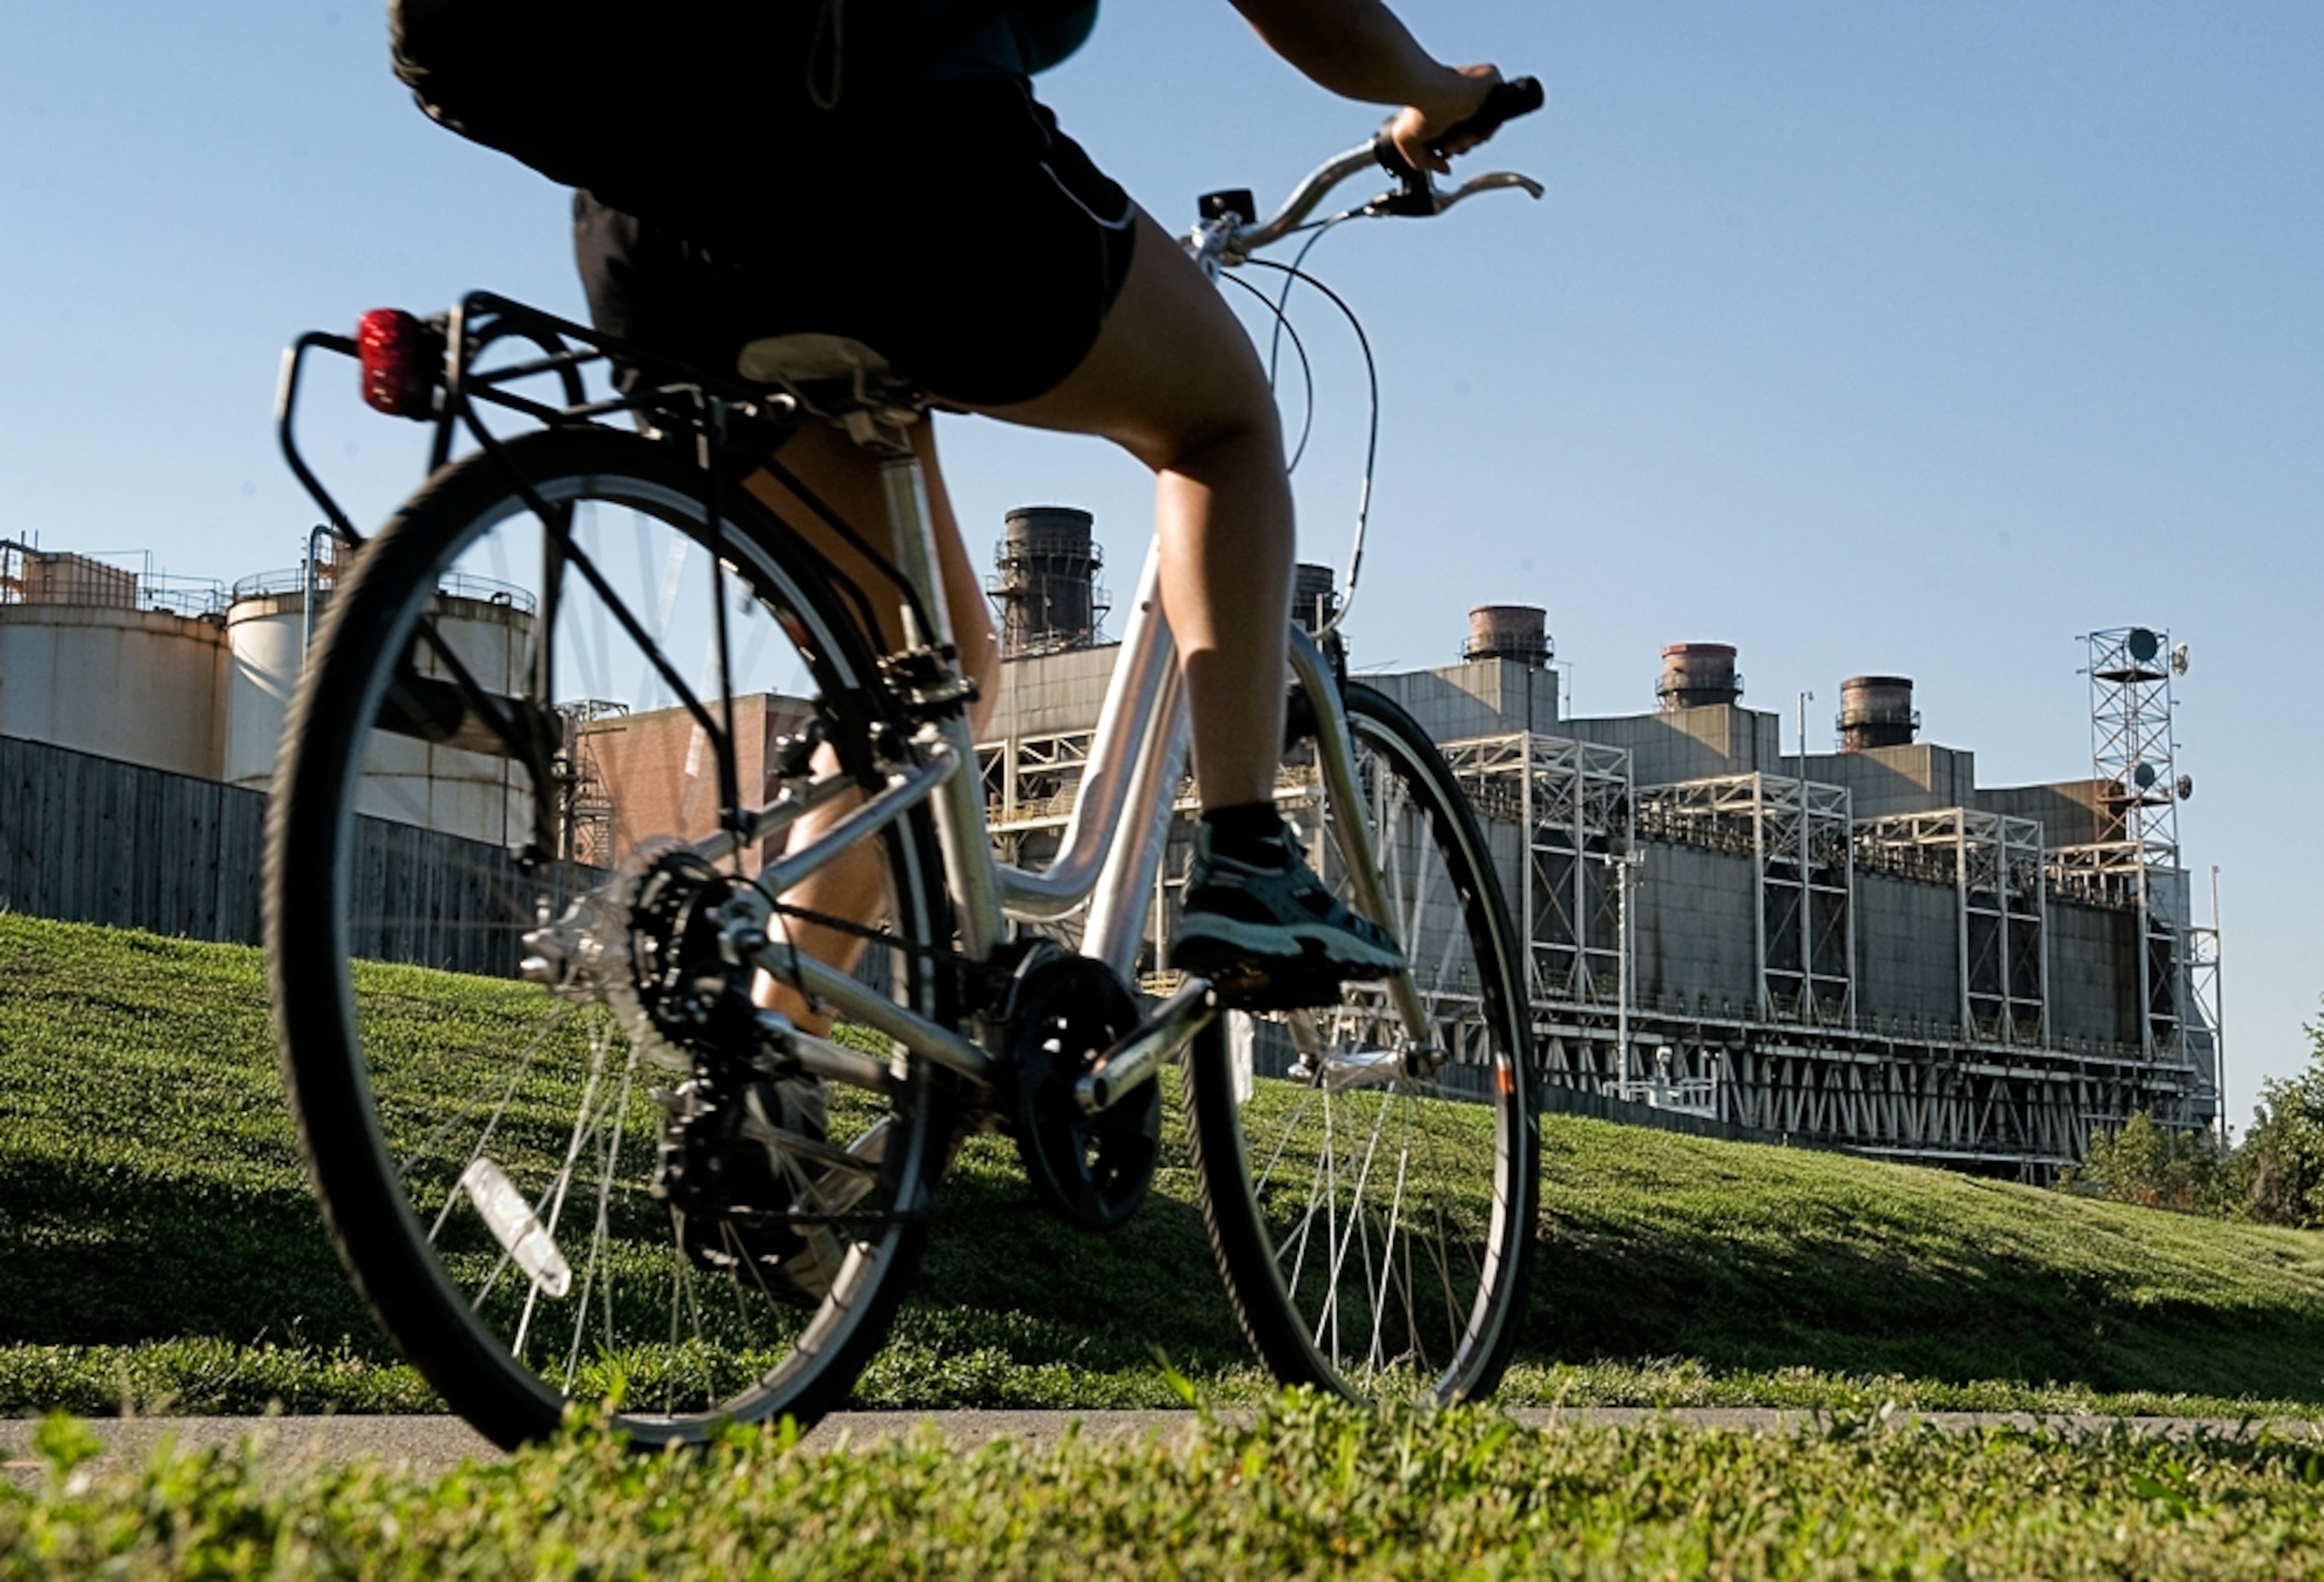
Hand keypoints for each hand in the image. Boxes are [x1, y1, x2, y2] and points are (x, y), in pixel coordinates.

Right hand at [1386, 64, 1502, 176]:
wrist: (1430, 92)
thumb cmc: (1417, 111)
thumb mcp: (1406, 143)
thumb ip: (1424, 163)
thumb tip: (1446, 169)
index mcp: (1445, 108)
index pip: (1459, 134)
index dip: (1455, 148)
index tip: (1445, 151)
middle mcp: (1462, 99)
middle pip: (1474, 133)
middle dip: (1462, 147)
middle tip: (1450, 145)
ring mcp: (1477, 90)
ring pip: (1488, 125)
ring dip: (1474, 140)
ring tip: (1459, 138)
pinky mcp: (1491, 80)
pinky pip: (1502, 110)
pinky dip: (1492, 126)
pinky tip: (1477, 132)